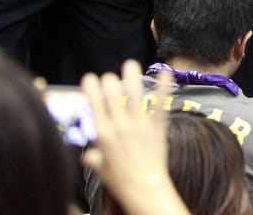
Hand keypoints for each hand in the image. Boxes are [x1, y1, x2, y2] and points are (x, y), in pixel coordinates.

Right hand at [81, 60, 190, 214]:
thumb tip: (86, 156)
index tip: (89, 78)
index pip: (94, 106)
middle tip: (109, 76)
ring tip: (130, 64)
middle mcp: (120, 126)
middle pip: (111, 97)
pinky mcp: (157, 127)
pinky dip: (163, 88)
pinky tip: (166, 73)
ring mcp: (139, 125)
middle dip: (108, 82)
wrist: (144, 189)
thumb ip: (94, 159)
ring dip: (131, 78)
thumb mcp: (102, 170)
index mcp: (104, 135)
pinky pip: (160, 105)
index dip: (91, 89)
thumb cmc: (121, 181)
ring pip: (134, 96)